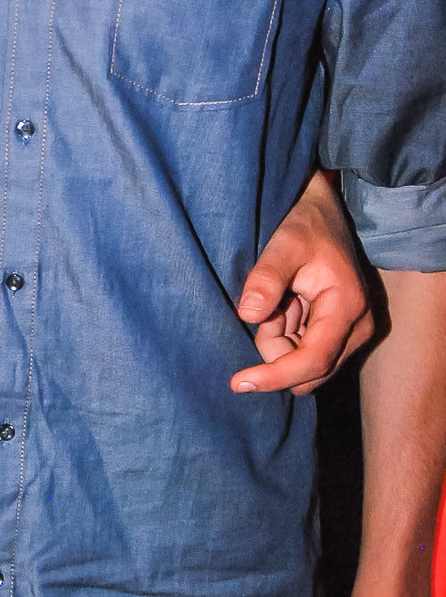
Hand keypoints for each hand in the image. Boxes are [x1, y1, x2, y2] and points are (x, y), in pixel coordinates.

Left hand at [231, 173, 373, 394]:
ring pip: (303, 365)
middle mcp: (358, 329)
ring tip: (280, 298)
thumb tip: (249, 316)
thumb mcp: (283, 243)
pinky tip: (287, 305)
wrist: (323, 214)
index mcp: (348, 307)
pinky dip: (286, 335)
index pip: (313, 360)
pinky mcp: (340, 335)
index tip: (238, 382)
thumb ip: (266, 278)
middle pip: (307, 371)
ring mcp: (352, 334)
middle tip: (267, 304)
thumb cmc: (305, 225)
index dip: (275, 376)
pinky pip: (304, 353)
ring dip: (279, 340)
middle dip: (275, 348)